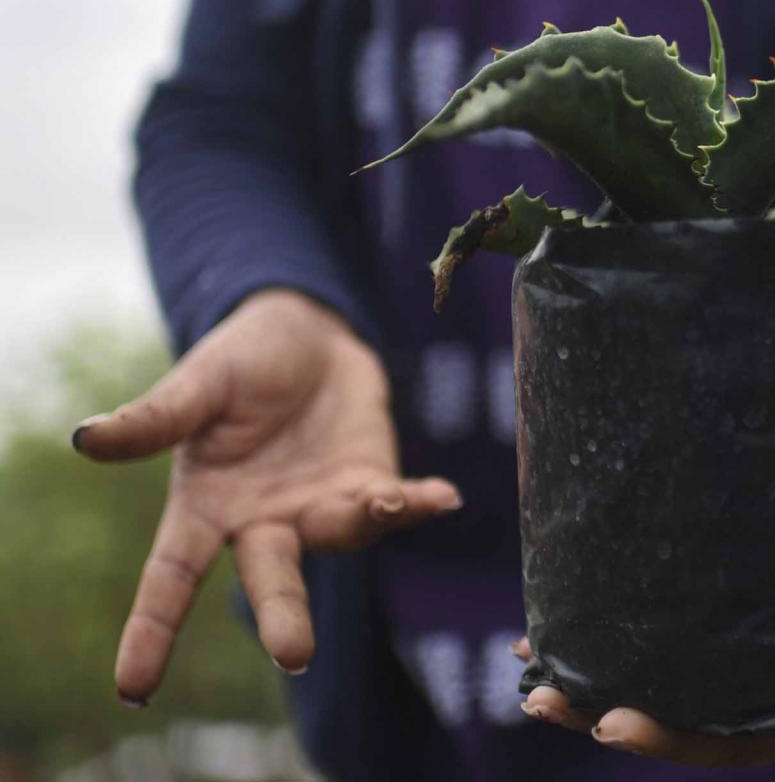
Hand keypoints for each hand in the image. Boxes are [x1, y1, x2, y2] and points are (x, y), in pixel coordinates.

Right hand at [72, 289, 461, 705]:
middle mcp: (264, 522)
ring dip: (362, 524)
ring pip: (342, 537)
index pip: (171, 579)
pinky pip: (396, 504)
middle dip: (285, 617)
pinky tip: (443, 496)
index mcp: (206, 508)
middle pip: (271, 580)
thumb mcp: (198, 385)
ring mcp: (320, 508)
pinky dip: (418, 502)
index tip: (133, 688)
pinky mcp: (370, 483)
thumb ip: (157, 419)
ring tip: (380, 499)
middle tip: (294, 653)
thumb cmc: (239, 364)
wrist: (308, 335)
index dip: (152, 631)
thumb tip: (83, 439)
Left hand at [514, 519, 774, 772]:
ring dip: (597, 709)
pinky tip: (534, 651)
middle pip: (717, 739)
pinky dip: (587, 668)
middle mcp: (772, 714)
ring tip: (540, 690)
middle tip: (608, 723)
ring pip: (658, 716)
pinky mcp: (688, 666)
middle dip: (662, 736)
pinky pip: (632, 673)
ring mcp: (724, 696)